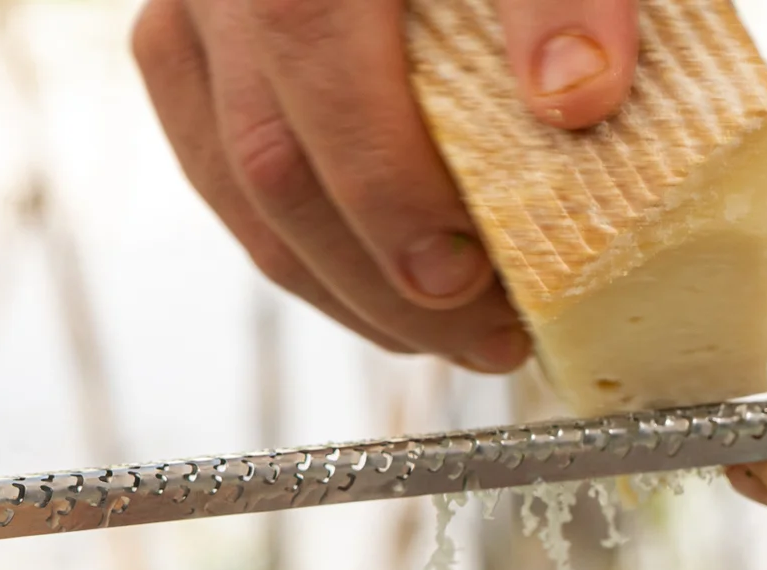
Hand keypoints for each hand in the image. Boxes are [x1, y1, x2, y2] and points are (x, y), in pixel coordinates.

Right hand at [133, 0, 638, 369]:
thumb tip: (578, 96)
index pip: (317, 59)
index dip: (390, 193)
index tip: (474, 279)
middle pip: (273, 161)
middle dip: (385, 284)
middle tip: (492, 340)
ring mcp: (191, 14)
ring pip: (242, 192)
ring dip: (351, 291)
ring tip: (457, 335)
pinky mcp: (188, 53)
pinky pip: (228, 184)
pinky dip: (318, 258)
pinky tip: (399, 296)